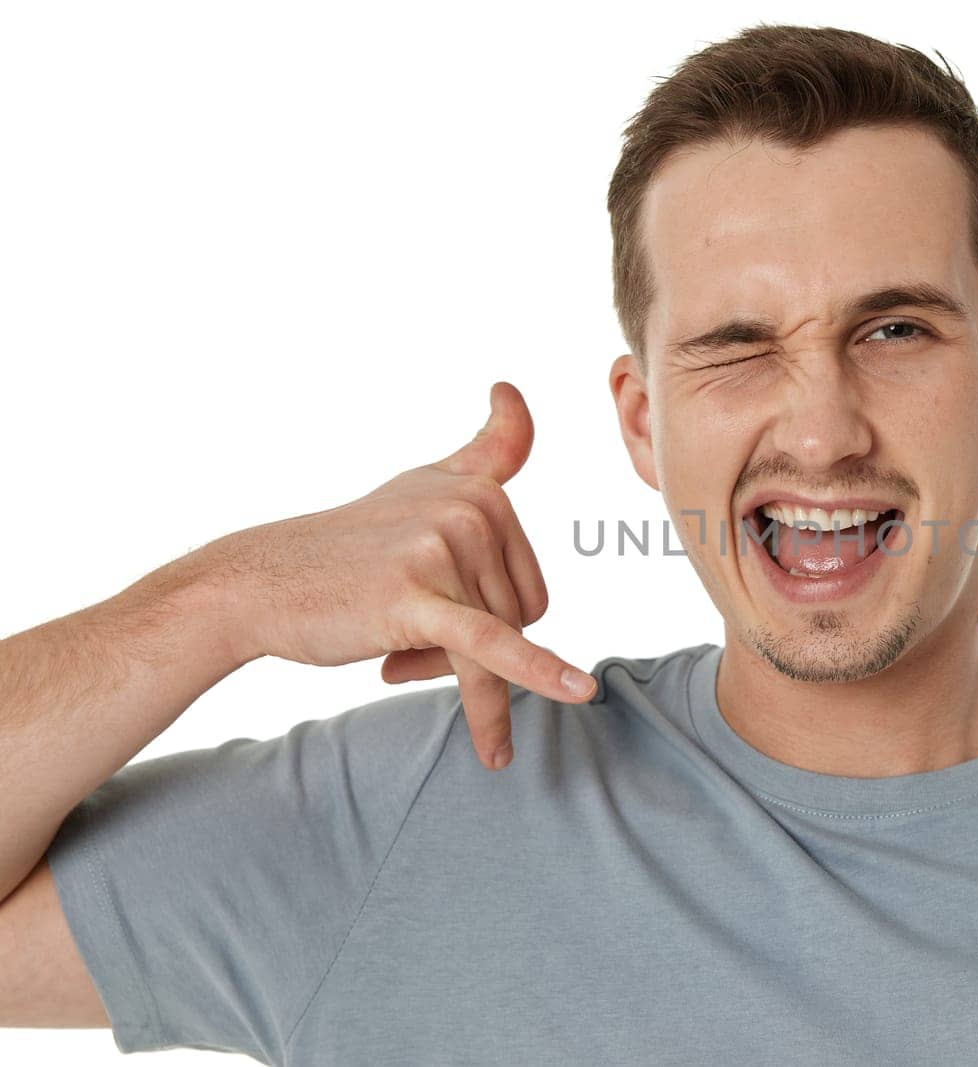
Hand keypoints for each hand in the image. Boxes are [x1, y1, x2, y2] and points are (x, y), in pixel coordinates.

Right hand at [210, 381, 592, 771]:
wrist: (259, 583)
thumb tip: (511, 389)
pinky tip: (579, 692)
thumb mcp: (423, 485)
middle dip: (465, 645)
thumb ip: (483, 450)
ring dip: (442, 668)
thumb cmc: (350, 546)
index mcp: (483, 492)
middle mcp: (473, 510)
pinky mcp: (420, 596)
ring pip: (496, 646)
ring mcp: (447, 549)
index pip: (524, 584)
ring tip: (390, 651)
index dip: (488, 611)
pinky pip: (491, 645)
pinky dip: (536, 674)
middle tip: (401, 630)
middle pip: (516, 620)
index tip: (452, 600)